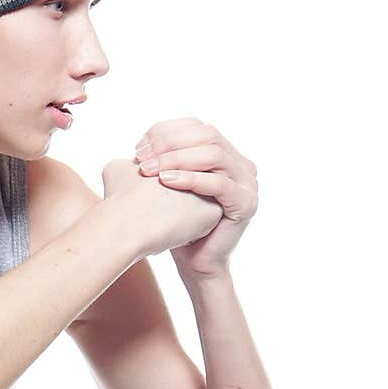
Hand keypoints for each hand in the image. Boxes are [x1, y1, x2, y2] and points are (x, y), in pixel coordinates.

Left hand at [135, 118, 257, 280]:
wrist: (194, 261)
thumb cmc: (176, 224)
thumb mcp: (168, 184)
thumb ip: (163, 159)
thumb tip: (140, 142)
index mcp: (225, 153)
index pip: (197, 127)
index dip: (166, 132)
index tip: (138, 148)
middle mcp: (241, 163)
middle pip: (207, 135)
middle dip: (170, 144)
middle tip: (142, 158)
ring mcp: (248, 183)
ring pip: (214, 155)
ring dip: (177, 159)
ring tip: (150, 170)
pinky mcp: (247, 203)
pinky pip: (219, 183)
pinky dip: (190, 179)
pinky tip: (164, 181)